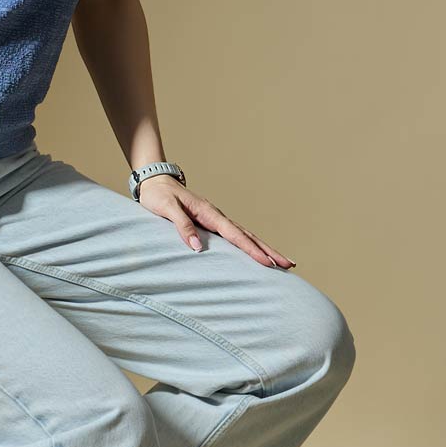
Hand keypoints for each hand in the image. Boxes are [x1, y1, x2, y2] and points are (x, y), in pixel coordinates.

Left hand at [136, 175, 295, 268]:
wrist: (155, 181)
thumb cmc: (158, 195)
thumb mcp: (167, 209)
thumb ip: (182, 226)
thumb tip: (197, 249)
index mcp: (209, 213)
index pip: (235, 235)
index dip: (251, 250)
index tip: (268, 263)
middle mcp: (217, 216)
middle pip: (248, 236)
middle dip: (269, 251)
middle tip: (290, 265)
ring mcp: (216, 219)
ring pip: (245, 236)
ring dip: (264, 249)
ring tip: (283, 262)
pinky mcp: (212, 223)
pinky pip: (235, 236)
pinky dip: (250, 245)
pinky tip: (257, 253)